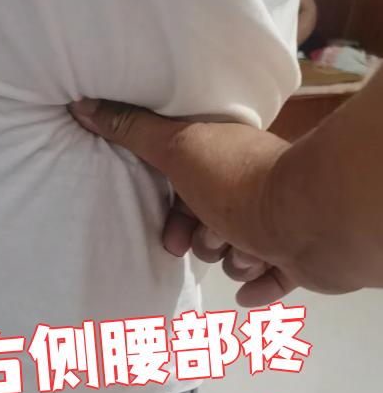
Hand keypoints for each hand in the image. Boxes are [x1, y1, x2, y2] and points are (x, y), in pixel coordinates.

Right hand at [69, 98, 315, 306]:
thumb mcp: (176, 149)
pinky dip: (259, 286)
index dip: (172, 213)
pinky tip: (253, 287)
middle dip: (201, 241)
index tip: (167, 234)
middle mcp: (251, 191)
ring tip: (246, 252)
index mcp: (224, 162)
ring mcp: (278, 225)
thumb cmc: (238, 184)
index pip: (188, 188)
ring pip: (236, 255)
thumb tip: (82, 105)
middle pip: (209, 224)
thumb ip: (132, 131)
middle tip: (205, 244)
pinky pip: (269, 281)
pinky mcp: (298, 258)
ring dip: (234, 260)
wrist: (311, 218)